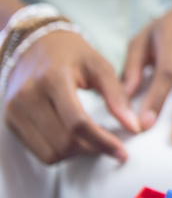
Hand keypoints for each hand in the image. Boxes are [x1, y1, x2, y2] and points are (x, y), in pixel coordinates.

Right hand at [4, 29, 140, 163]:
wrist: (34, 44)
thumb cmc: (72, 54)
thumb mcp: (100, 66)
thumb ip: (117, 97)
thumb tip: (133, 127)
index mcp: (53, 79)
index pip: (77, 123)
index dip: (102, 142)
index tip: (122, 152)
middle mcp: (28, 96)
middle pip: (63, 142)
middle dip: (91, 149)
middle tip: (110, 144)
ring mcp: (14, 110)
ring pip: (49, 153)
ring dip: (75, 154)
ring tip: (93, 140)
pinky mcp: (10, 120)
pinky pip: (37, 150)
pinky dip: (59, 151)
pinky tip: (74, 138)